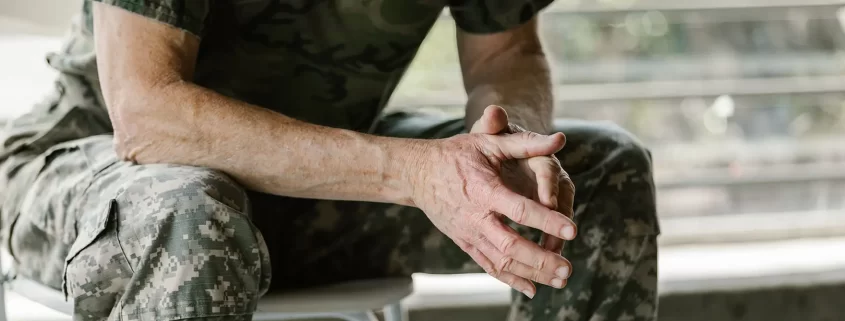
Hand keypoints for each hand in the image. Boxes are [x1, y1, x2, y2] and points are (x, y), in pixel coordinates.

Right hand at [410, 127, 576, 297]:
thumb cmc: (456, 154)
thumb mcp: (488, 142)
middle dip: (541, 260)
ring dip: (532, 273)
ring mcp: (469, 233)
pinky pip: (489, 266)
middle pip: (511, 245)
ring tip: (560, 279)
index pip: (519, 209)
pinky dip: (511, 280)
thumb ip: (525, 143)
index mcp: (485, 190)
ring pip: (502, 261)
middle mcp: (476, 217)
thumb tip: (560, 139)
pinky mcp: (465, 243)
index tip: (572, 229)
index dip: (546, 220)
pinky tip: (532, 289)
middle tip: (568, 269)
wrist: (418, 173)